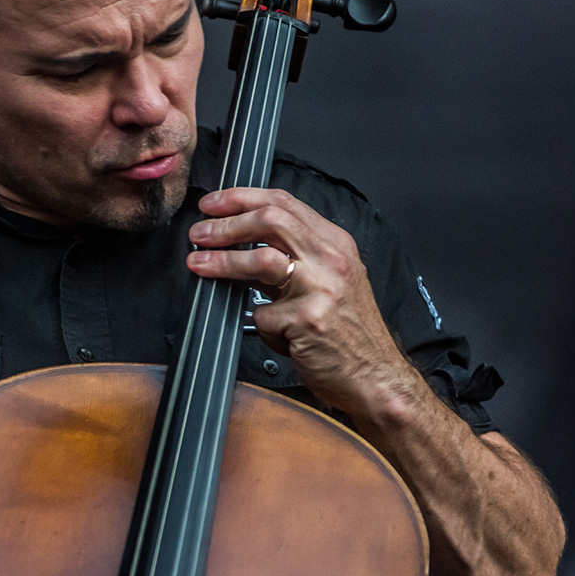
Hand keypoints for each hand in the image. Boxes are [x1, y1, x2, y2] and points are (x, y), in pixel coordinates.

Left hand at [187, 187, 414, 419]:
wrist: (375, 377)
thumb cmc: (348, 335)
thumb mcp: (327, 285)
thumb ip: (291, 261)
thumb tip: (241, 247)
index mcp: (335, 244)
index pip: (284, 202)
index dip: (241, 198)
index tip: (213, 205)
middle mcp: (332, 259)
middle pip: (270, 219)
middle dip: (226, 224)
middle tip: (199, 234)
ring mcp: (322, 288)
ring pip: (261, 259)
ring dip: (222, 260)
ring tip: (199, 264)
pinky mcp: (309, 320)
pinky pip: (264, 316)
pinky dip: (261, 326)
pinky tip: (275, 335)